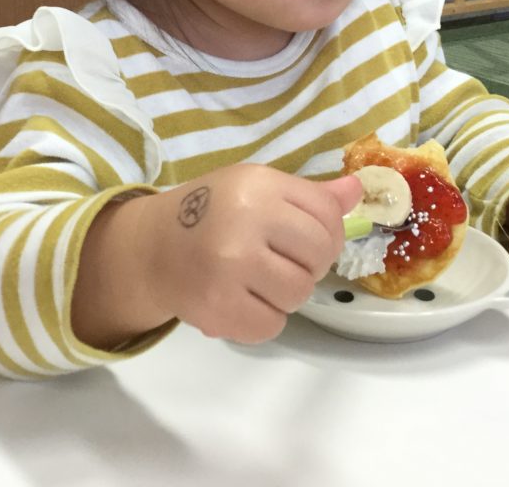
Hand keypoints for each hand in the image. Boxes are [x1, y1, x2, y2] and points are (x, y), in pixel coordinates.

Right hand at [141, 164, 361, 343]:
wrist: (151, 247)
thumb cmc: (211, 213)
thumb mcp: (255, 189)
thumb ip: (309, 196)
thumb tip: (357, 191)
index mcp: (258, 185)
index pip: (327, 213)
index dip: (326, 231)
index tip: (303, 238)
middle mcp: (246, 220)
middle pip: (319, 254)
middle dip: (308, 263)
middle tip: (279, 261)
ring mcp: (231, 265)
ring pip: (299, 293)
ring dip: (285, 293)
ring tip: (257, 280)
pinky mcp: (218, 306)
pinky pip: (272, 324)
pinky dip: (263, 318)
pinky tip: (242, 300)